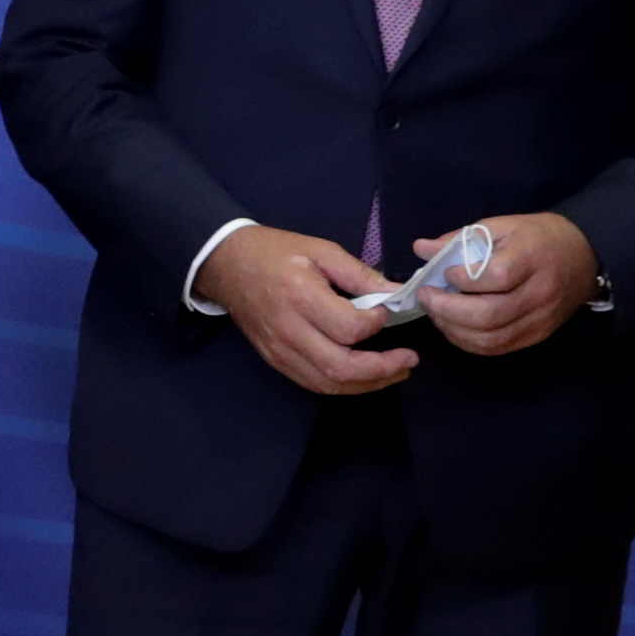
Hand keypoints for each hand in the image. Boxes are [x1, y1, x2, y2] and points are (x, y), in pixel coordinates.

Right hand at [200, 224, 416, 396]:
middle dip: (382, 369)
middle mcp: (288, 330)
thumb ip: (360, 274)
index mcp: (301, 296)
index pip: (350, 327)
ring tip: (395, 372)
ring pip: (328, 383)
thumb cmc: (274, 252)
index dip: (377, 323)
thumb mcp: (321, 250)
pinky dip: (343, 385)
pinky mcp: (275, 359)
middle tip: (409, 360)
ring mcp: (279, 350)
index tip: (387, 310)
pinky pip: (312, 382)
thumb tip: (397, 294)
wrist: (225, 265)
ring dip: (367, 384)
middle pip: (341, 367)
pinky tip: (363, 375)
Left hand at [411, 213, 601, 358]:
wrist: (586, 257)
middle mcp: (540, 293)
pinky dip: (469, 342)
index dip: (463, 279)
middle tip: (426, 297)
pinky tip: (454, 327)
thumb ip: (461, 238)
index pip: (496, 277)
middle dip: (447, 309)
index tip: (444, 272)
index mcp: (533, 258)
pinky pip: (498, 348)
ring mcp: (541, 319)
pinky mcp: (538, 335)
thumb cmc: (538, 238)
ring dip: (453, 329)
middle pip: (489, 314)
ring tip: (436, 312)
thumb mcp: (503, 226)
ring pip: (491, 338)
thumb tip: (421, 248)